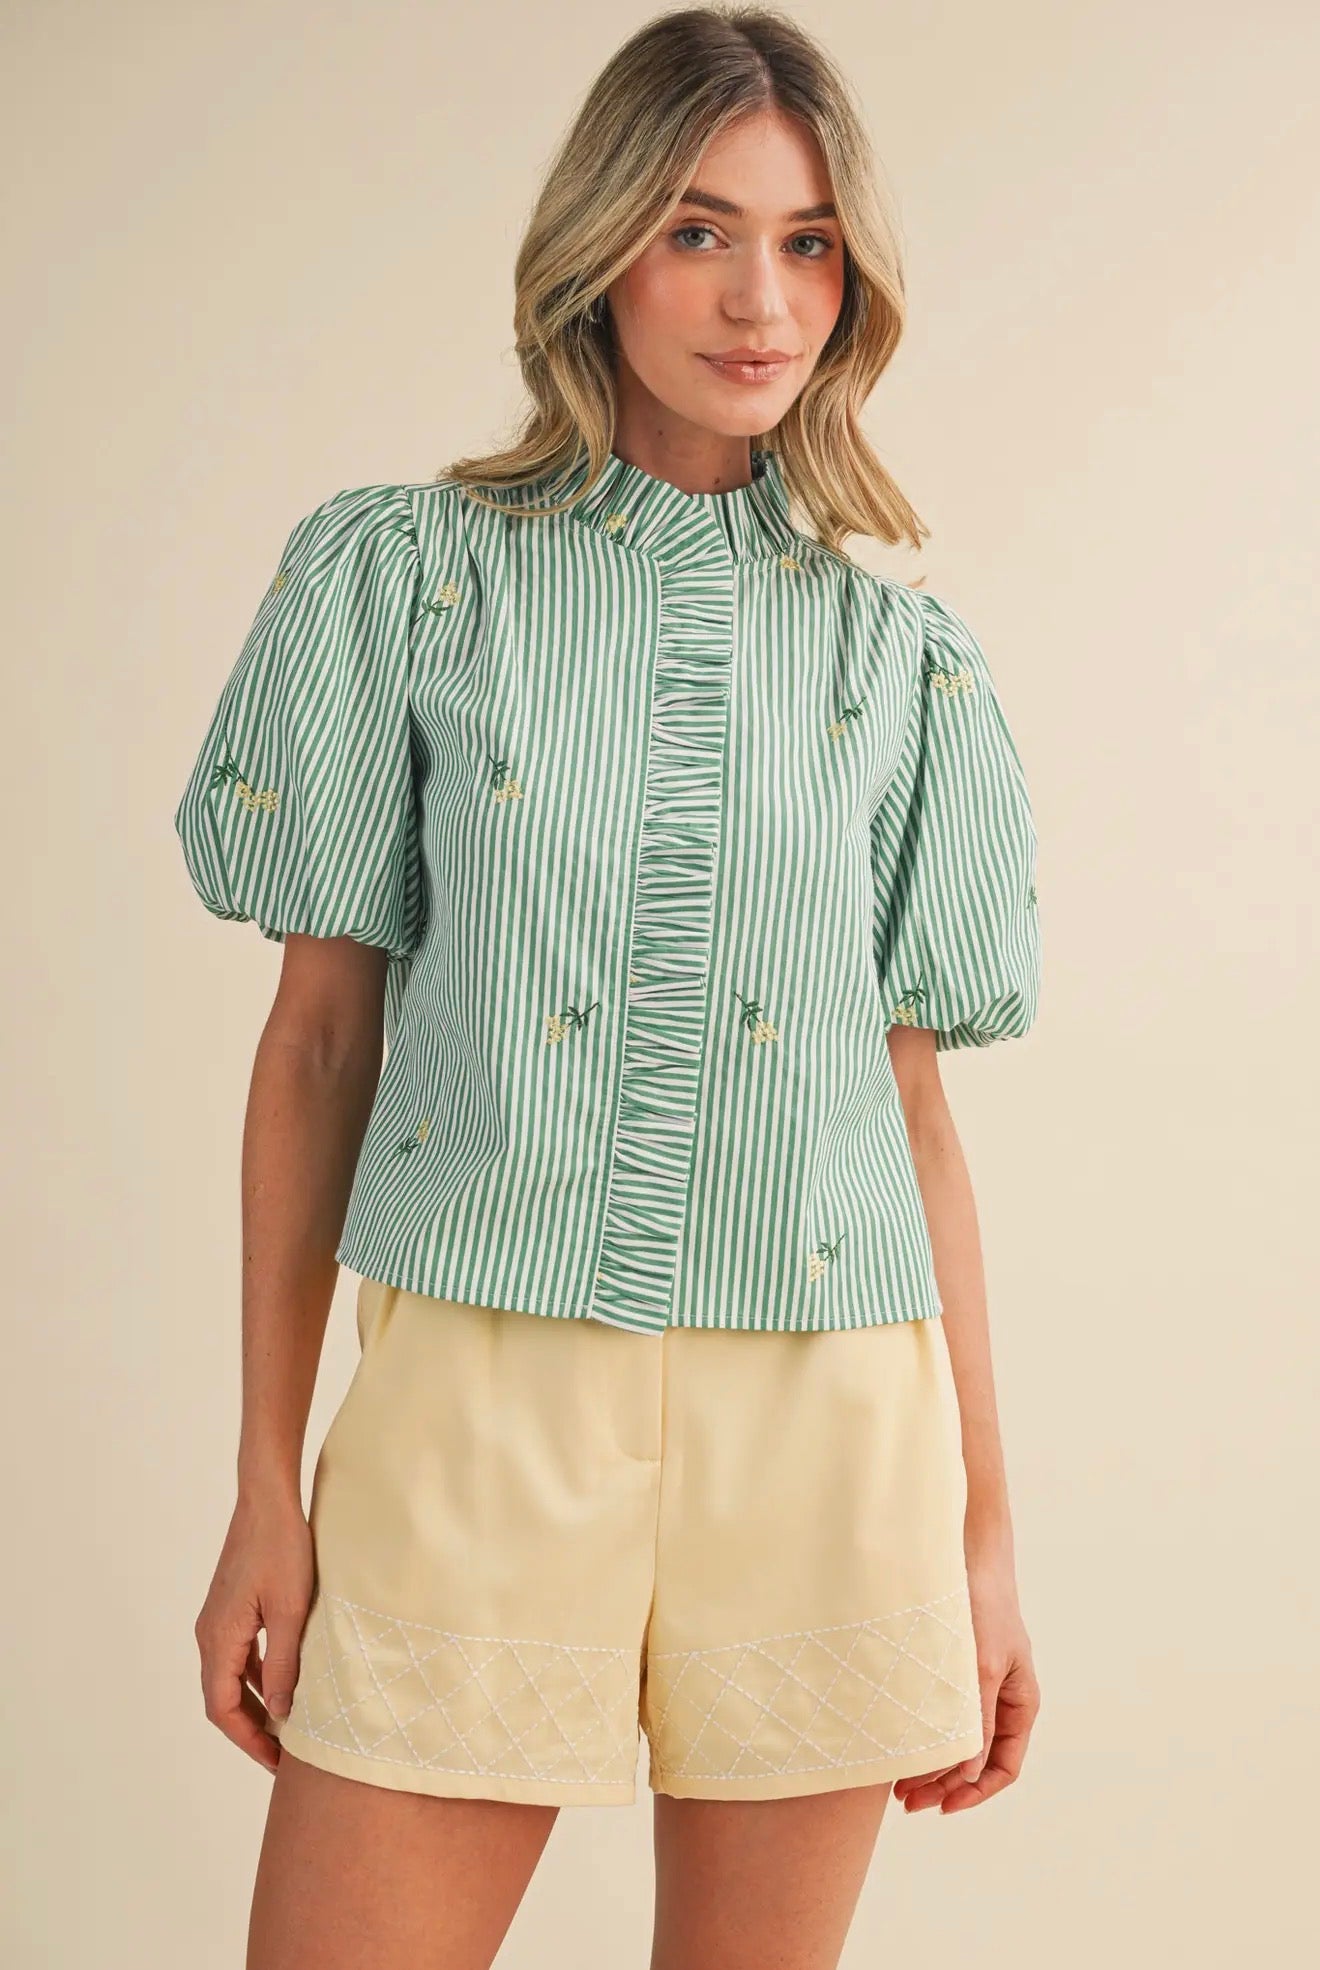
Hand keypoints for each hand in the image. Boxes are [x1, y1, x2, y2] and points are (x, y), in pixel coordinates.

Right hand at [194, 1490, 314, 1770]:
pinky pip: (239, 1655)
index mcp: (219, 1638)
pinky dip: (257, 1677)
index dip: (249, 1740)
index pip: (222, 1708)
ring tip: (288, 1727)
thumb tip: (282, 1712)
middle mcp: (210, 1633)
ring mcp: (218, 1620)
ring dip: (255, 1704)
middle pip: (222, 1698)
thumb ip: (284, 1664)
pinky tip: (284, 1683)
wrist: (267, 1498)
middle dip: (252, 1729)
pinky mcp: (231, 1607)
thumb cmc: (282, 1548)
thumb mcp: (290, 1611)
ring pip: (230, 1678)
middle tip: (284, 1755)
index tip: (277, 1762)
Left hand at [892, 1552, 1040, 1813]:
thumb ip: (979, 1720)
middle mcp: (1000, 1701)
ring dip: (929, 1765)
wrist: (966, 1556)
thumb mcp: (984, 1668)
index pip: (1004, 1767)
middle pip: (976, 1761)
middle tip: (906, 1801)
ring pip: (955, 1742)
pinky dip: (921, 1735)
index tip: (942, 1806)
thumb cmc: (985, 1607)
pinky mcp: (949, 1673)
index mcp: (1020, 1704)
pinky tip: (897, 1744)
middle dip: (944, 1784)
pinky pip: (938, 1717)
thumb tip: (969, 1773)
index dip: (974, 1792)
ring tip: (895, 1783)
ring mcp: (975, 1688)